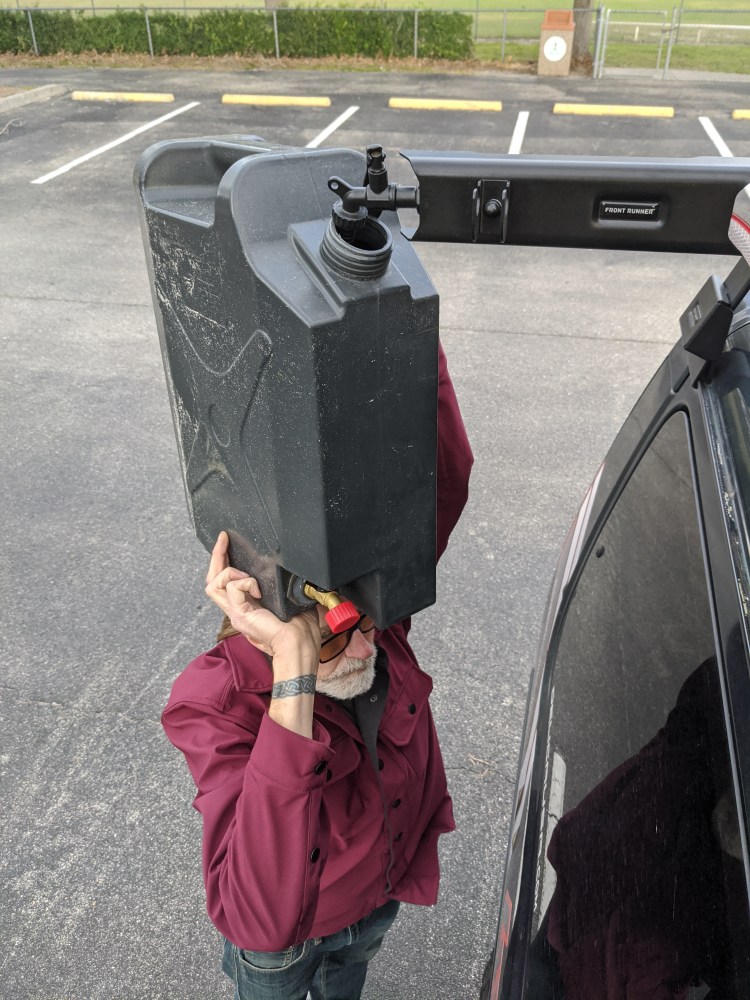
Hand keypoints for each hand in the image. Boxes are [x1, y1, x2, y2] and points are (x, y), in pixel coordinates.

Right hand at [205, 532, 320, 665]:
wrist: (299, 646)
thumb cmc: (299, 631)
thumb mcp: (289, 602)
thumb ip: (281, 589)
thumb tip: (288, 574)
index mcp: (246, 607)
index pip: (225, 582)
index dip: (223, 562)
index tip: (228, 542)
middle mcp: (237, 609)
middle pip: (212, 580)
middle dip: (216, 557)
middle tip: (223, 540)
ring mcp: (236, 613)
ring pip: (214, 584)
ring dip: (229, 571)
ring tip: (247, 574)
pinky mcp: (240, 614)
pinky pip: (233, 588)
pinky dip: (245, 582)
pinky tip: (259, 590)